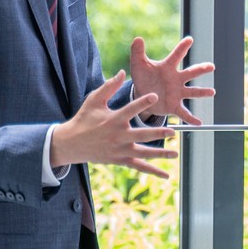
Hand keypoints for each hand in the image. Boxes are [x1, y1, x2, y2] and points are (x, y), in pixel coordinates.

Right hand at [52, 71, 180, 178]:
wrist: (72, 144)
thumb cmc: (84, 119)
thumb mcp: (94, 100)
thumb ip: (109, 87)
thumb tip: (123, 72)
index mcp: (113, 119)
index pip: (130, 109)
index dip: (142, 102)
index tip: (155, 96)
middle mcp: (118, 136)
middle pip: (141, 135)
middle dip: (158, 133)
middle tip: (173, 131)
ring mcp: (120, 150)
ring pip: (143, 153)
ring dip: (160, 154)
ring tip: (175, 154)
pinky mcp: (120, 160)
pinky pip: (138, 166)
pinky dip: (152, 171)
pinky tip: (165, 176)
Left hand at [128, 35, 216, 124]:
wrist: (142, 96)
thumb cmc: (143, 77)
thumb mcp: (138, 65)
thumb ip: (137, 52)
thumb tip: (138, 38)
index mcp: (168, 67)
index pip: (176, 55)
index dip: (182, 47)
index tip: (189, 39)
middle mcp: (176, 79)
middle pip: (190, 73)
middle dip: (201, 69)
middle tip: (211, 66)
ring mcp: (177, 93)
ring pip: (192, 92)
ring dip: (202, 92)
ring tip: (212, 92)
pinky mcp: (174, 106)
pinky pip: (184, 113)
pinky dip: (191, 118)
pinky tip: (199, 123)